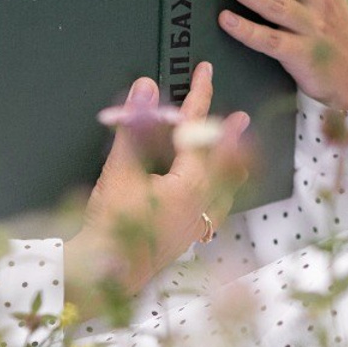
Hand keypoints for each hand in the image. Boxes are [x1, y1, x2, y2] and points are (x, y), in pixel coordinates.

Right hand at [66, 63, 247, 299]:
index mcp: (190, 183)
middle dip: (226, 135)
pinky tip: (216, 199)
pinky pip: (214, 211)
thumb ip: (135, 127)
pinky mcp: (186, 238)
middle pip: (221, 160)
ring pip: (223, 189)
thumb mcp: (120, 170)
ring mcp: (197, 225)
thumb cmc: (112, 224)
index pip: (196, 129)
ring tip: (241, 152)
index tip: (205, 72)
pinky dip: (218, 196)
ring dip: (228, 165)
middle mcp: (202, 204)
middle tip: (240, 117)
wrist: (106, 274)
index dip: (200, 96)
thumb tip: (145, 88)